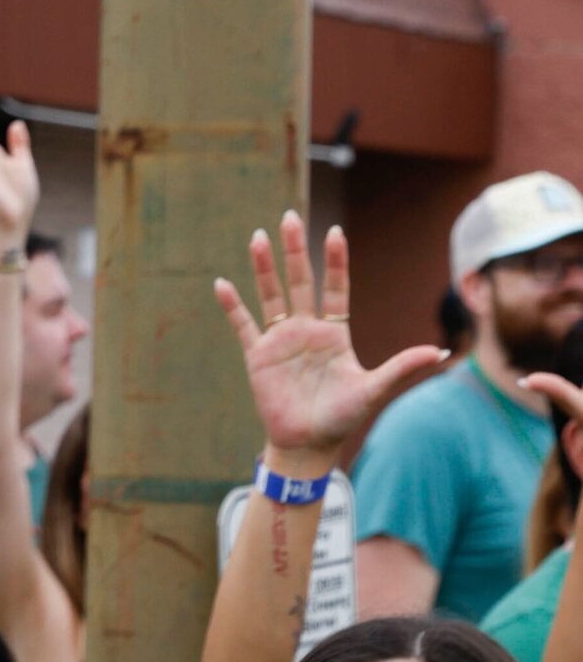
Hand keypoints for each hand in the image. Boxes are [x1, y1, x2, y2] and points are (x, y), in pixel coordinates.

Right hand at [217, 213, 444, 465]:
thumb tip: (440, 352)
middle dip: (295, 250)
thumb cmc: (341, 417)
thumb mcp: (373, 389)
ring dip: (264, 267)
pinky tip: (221, 284)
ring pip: (271, 296)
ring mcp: (281, 341)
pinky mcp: (258, 356)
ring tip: (258, 237)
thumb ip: (402, 367)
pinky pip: (243, 326)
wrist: (308, 443)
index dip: (336, 262)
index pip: (336, 288)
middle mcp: (307, 330)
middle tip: (289, 217)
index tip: (335, 233)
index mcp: (335, 332)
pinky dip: (232, 306)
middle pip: (300, 282)